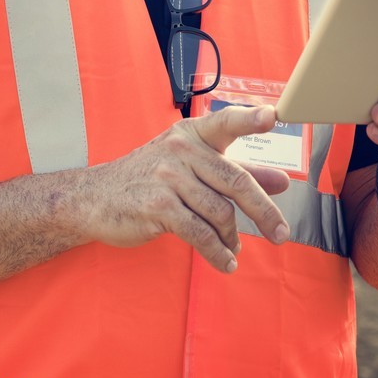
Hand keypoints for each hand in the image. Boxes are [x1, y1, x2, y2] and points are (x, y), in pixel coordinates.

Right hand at [82, 105, 290, 272]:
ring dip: (233, 237)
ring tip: (234, 248)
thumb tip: (282, 181)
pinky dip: (217, 252)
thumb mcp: (191, 165)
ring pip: (220, 212)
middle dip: (263, 210)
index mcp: (192, 134)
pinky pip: (200, 233)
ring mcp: (168, 177)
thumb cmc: (149, 178)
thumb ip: (236, 170)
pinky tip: (225, 262)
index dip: (250, 119)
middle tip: (281, 233)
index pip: (226, 122)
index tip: (273, 116)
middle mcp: (181, 149)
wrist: (95, 197)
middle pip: (235, 180)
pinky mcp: (158, 206)